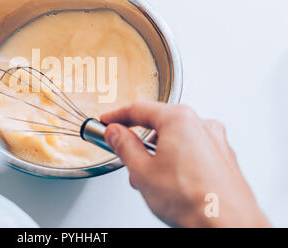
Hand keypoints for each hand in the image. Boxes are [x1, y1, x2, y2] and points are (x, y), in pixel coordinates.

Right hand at [101, 101, 269, 227]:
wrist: (227, 224)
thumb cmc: (192, 200)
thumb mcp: (142, 171)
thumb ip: (124, 146)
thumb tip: (116, 133)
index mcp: (179, 119)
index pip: (139, 108)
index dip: (118, 115)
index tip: (107, 120)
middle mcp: (202, 124)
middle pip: (160, 122)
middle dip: (139, 139)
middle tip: (123, 151)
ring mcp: (216, 141)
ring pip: (177, 138)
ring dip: (158, 152)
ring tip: (149, 177)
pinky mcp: (223, 158)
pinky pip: (192, 150)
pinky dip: (176, 159)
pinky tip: (170, 181)